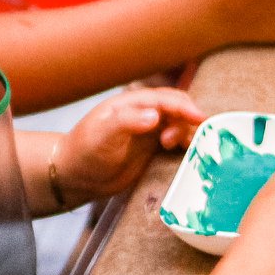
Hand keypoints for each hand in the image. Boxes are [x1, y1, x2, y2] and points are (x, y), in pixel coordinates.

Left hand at [53, 88, 206, 204]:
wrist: (74, 176)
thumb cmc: (83, 152)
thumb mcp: (102, 136)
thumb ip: (127, 122)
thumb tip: (155, 115)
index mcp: (130, 104)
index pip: (164, 99)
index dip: (184, 107)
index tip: (199, 119)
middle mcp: (142, 114)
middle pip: (177, 109)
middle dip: (188, 119)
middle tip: (184, 140)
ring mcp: (148, 131)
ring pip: (179, 125)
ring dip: (186, 133)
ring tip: (173, 147)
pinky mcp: (151, 148)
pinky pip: (176, 143)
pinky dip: (185, 145)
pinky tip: (185, 154)